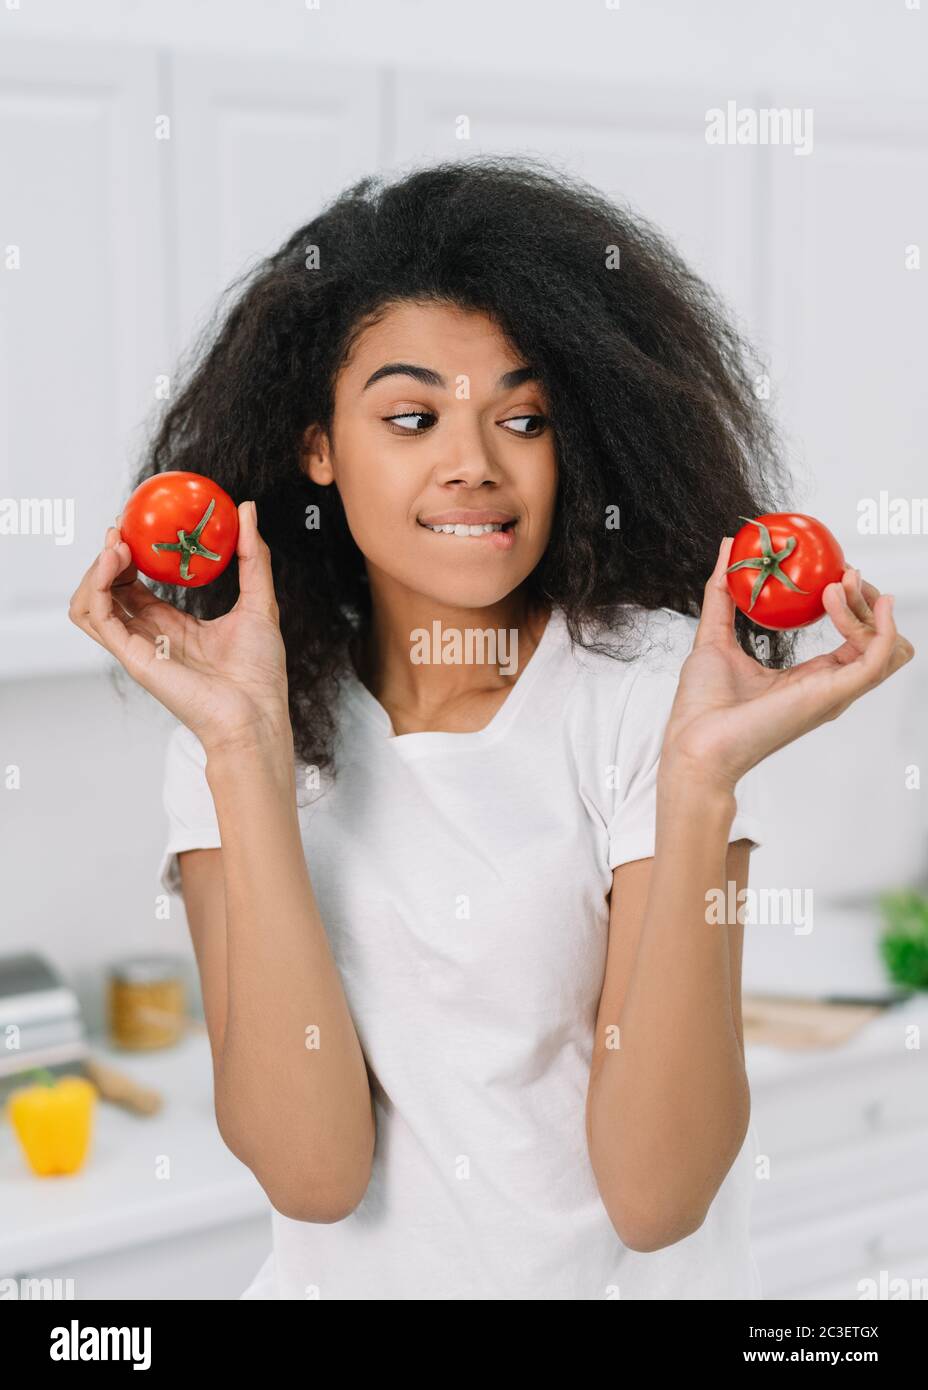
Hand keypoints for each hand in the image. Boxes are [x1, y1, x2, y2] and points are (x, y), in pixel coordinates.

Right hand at [68, 499, 291, 756]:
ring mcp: (138, 646)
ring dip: (95, 570)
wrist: (257, 713)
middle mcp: (150, 635)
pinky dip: (97, 586)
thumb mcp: (260, 601)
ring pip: (90, 604)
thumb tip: (248, 510)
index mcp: (173, 625)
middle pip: (108, 590)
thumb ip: (252, 556)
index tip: (137, 525)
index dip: (129, 554)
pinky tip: (114, 561)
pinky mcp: (133, 657)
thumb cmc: (260, 671)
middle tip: (121, 529)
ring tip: (117, 546)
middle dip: (107, 556)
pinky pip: (97, 618)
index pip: (135, 584)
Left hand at [660, 536, 915, 791]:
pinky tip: (858, 599)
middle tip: (843, 573)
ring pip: (886, 647)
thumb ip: (724, 593)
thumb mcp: (714, 636)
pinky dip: (879, 627)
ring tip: (837, 586)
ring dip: (868, 608)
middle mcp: (829, 685)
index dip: (853, 602)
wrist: (693, 740)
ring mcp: (833, 692)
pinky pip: (876, 659)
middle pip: (878, 639)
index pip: (855, 637)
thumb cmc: (702, 705)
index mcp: (810, 677)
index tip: (834, 573)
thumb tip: (729, 548)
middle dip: (868, 599)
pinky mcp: (831, 695)